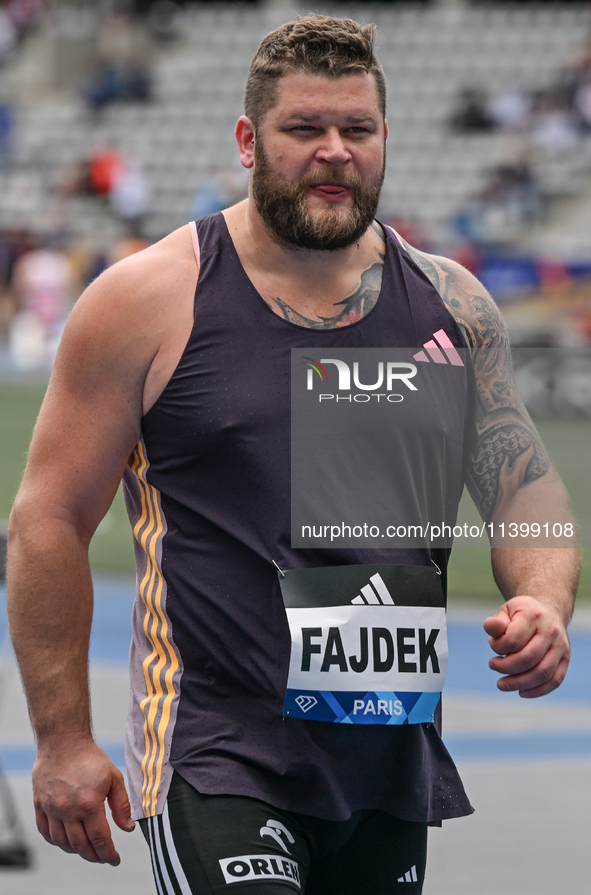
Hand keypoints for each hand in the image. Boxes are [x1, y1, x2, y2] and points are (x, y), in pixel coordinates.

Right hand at [32, 737, 134, 864]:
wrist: (64, 741)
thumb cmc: (90, 757)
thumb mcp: (114, 778)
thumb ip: (121, 805)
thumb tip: (128, 828)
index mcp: (89, 803)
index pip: (100, 839)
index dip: (109, 854)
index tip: (114, 859)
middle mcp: (68, 809)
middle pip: (80, 845)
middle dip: (94, 856)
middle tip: (102, 857)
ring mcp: (52, 808)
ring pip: (61, 842)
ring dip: (75, 851)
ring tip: (87, 849)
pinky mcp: (39, 804)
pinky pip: (45, 831)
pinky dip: (55, 841)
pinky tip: (65, 840)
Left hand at [483, 595, 569, 697]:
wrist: (549, 610)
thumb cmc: (522, 614)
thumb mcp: (506, 610)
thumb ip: (495, 622)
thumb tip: (492, 627)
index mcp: (533, 616)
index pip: (513, 640)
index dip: (498, 648)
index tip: (492, 645)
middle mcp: (550, 631)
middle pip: (528, 659)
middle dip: (505, 668)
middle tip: (493, 665)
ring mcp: (561, 646)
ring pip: (542, 673)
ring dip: (519, 683)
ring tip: (502, 684)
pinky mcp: (565, 659)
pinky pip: (555, 680)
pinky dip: (537, 691)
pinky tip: (521, 692)